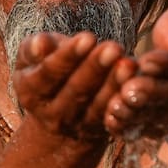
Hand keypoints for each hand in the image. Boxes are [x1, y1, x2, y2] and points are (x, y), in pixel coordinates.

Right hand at [12, 31, 137, 141]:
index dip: (68, 56)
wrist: (56, 116)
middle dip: (95, 68)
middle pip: (76, 90)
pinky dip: (125, 98)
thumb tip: (41, 43)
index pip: (49, 73)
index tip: (88, 37)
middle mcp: (52, 114)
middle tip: (114, 47)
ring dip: (114, 84)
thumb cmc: (45, 71)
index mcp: (29, 92)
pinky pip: (113, 116)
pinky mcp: (99, 131)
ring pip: (97, 105)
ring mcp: (77, 126)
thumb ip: (33, 48)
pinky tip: (138, 80)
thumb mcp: (31, 60)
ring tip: (129, 63)